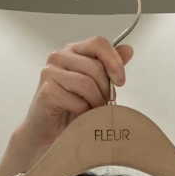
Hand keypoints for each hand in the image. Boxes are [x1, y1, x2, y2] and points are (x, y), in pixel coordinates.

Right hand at [0, 36, 133, 175]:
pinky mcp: (47, 91)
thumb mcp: (95, 86)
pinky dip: (84, 113)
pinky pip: (77, 102)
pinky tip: (81, 118)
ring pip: (87, 84)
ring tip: (95, 113)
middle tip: (104, 105)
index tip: (120, 81)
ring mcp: (50, 72)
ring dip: (96, 103)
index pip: (98, 43)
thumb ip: (108, 67)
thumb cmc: (69, 108)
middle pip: (95, 67)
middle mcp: (59, 57)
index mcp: (73, 51)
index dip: (114, 61)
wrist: (47, 132)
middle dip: (106, 91)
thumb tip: (128, 50)